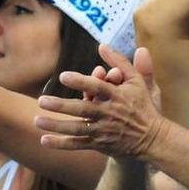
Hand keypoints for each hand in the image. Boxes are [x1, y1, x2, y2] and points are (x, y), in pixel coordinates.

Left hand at [36, 45, 168, 158]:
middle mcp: (109, 113)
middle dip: (61, 105)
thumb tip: (102, 45)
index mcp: (118, 96)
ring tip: (37, 120)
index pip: (98, 87)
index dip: (81, 81)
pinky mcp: (100, 144)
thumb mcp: (137, 80)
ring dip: (56, 125)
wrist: (151, 137)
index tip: (63, 76)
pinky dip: (61, 144)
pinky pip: (78, 145)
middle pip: (83, 109)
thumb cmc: (142, 105)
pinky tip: (44, 140)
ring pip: (77, 128)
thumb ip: (121, 61)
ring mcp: (104, 130)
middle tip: (42, 100)